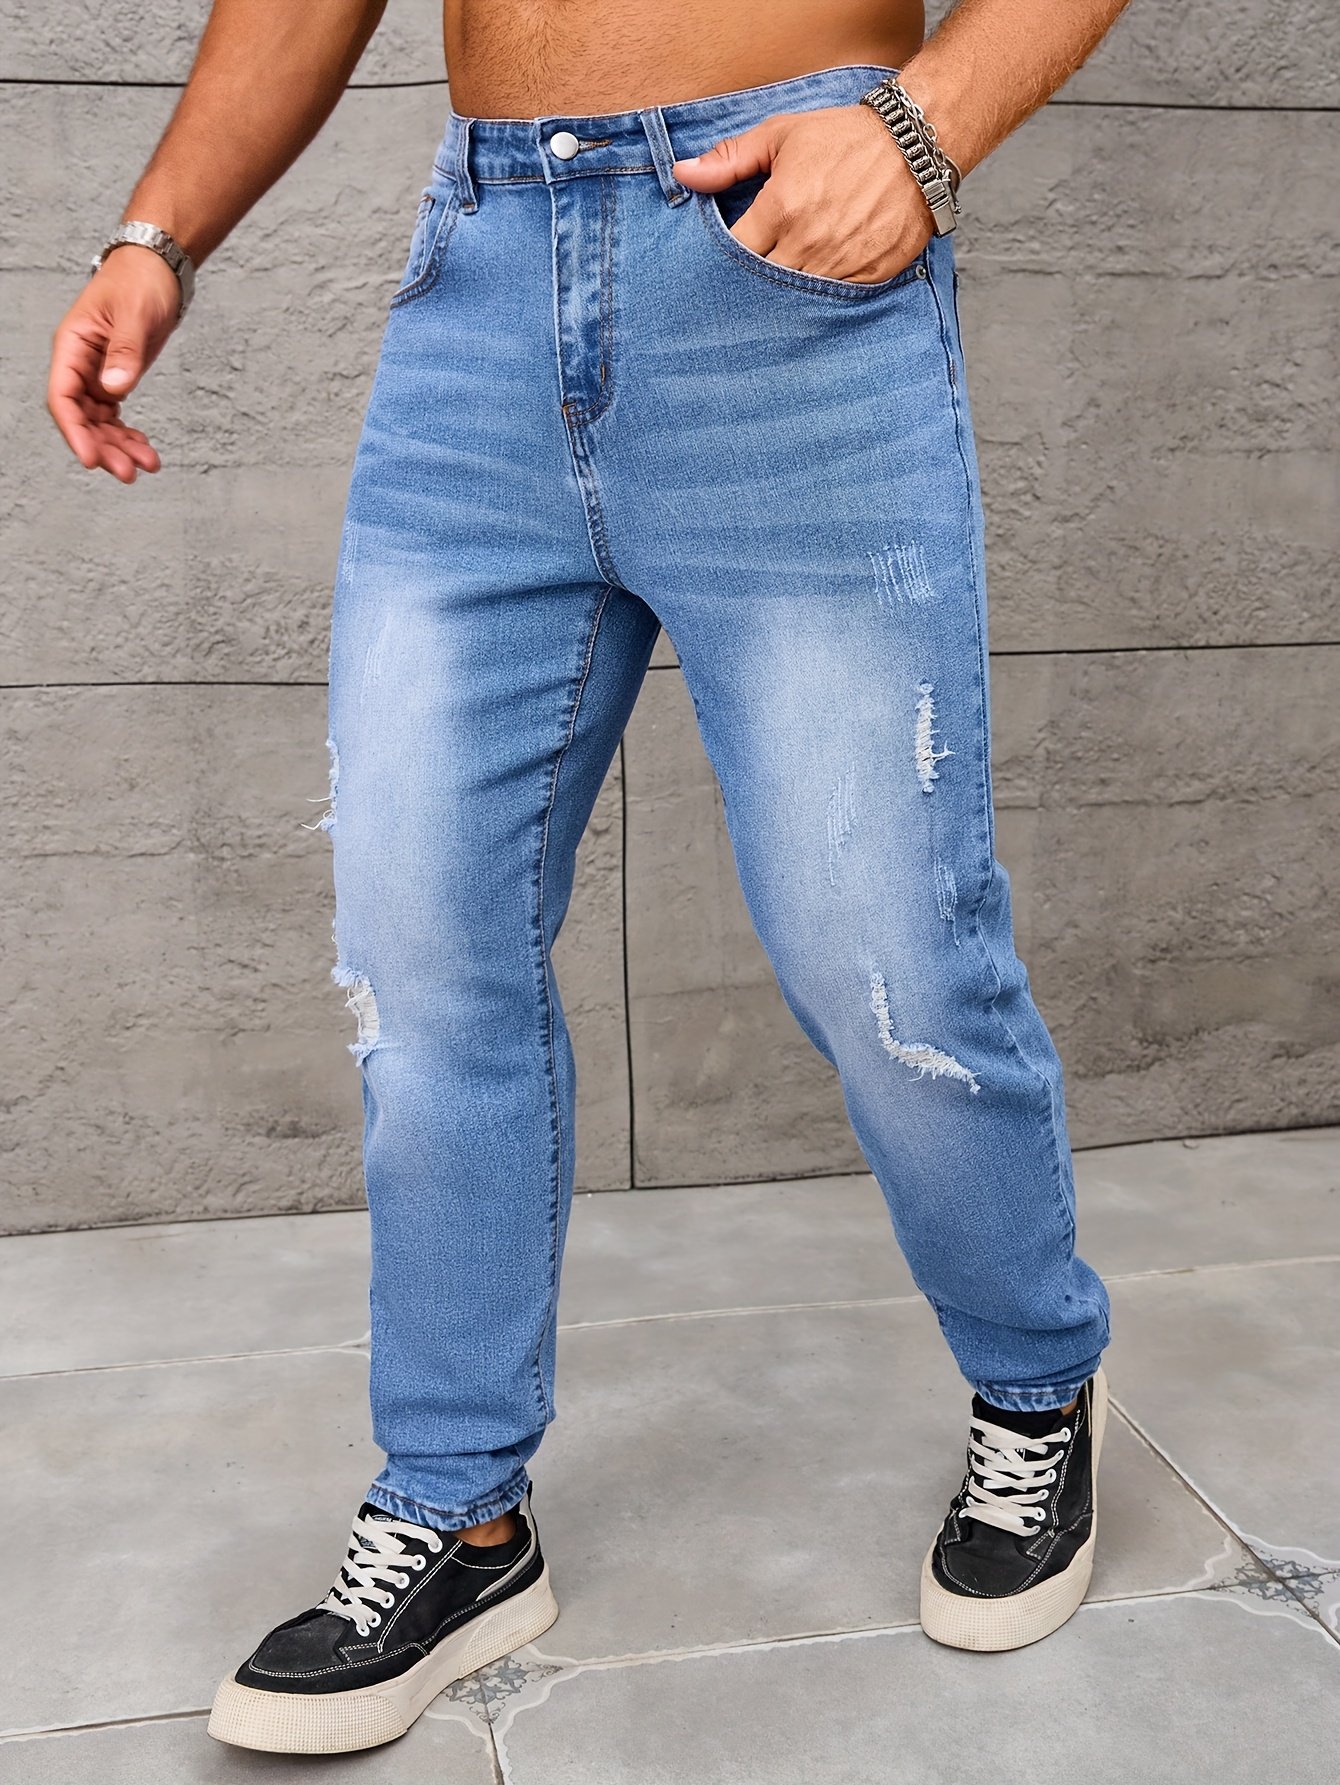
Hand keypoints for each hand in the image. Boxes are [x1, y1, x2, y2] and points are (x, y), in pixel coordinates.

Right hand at [47, 245, 179, 480]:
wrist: (157, 270)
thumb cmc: (140, 282)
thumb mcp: (135, 315)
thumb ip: (125, 352)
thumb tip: (115, 388)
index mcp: (72, 346)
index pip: (63, 397)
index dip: (74, 432)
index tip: (92, 460)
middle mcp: (79, 365)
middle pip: (82, 418)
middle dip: (103, 448)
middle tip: (130, 473)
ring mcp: (96, 375)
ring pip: (99, 423)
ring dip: (119, 447)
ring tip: (148, 466)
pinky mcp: (115, 379)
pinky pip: (114, 417)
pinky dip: (128, 436)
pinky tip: (146, 450)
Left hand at [673, 104, 932, 284]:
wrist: (915, 146)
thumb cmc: (844, 138)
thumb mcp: (781, 136)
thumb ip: (730, 159)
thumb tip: (682, 175)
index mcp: (781, 208)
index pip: (734, 255)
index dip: (723, 261)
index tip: (722, 260)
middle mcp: (808, 243)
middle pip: (761, 285)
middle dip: (749, 286)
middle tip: (742, 287)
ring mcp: (840, 265)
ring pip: (795, 302)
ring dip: (782, 300)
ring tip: (774, 294)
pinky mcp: (868, 277)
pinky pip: (832, 304)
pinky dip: (818, 303)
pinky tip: (810, 295)